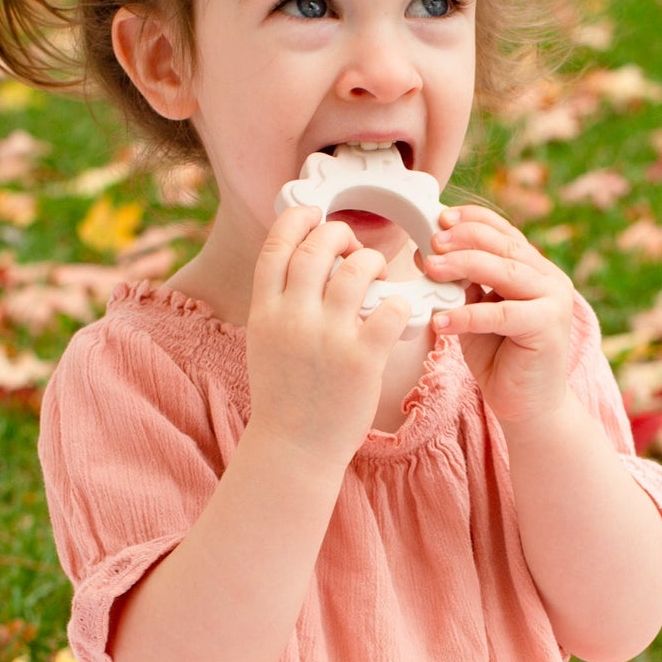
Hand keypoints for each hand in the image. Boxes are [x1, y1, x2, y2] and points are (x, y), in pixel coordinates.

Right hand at [245, 204, 414, 469]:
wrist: (294, 448)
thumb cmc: (285, 395)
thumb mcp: (265, 342)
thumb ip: (278, 303)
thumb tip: (296, 262)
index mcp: (264, 311)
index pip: (277, 245)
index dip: (298, 219)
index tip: (314, 213)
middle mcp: (293, 318)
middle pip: (319, 247)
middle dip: (340, 234)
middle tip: (352, 247)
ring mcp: (328, 337)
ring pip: (357, 269)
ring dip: (373, 262)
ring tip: (376, 276)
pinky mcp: (362, 359)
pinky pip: (390, 307)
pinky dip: (397, 301)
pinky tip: (395, 311)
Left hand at [420, 204, 573, 428]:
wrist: (528, 406)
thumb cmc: (501, 360)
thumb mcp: (476, 313)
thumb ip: (463, 286)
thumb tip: (430, 255)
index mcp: (534, 270)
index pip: (504, 233)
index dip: (473, 221)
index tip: (442, 219)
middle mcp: (549, 280)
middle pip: (504, 247)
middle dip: (464, 240)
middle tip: (432, 242)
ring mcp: (553, 301)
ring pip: (505, 272)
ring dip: (464, 266)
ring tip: (431, 270)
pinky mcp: (548, 327)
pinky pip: (502, 314)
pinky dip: (468, 315)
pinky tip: (441, 320)